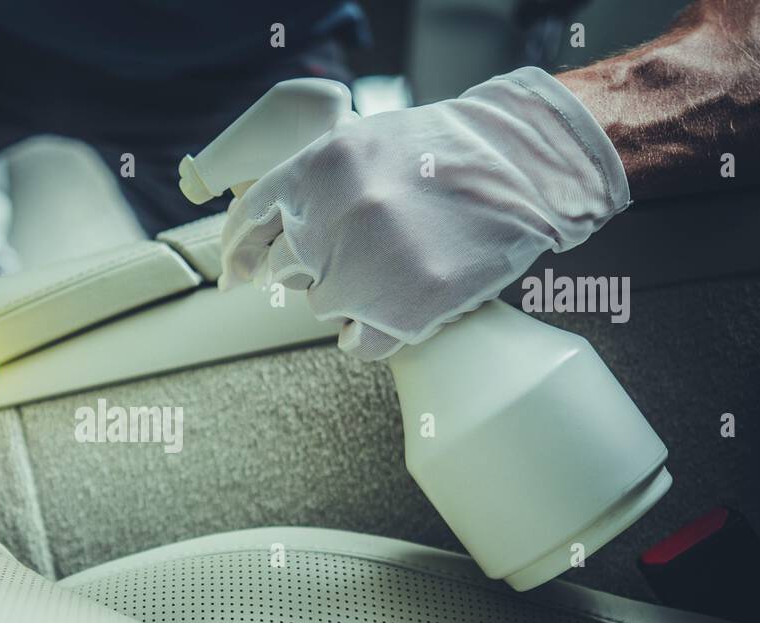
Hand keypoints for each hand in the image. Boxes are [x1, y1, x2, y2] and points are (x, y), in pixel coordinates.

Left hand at [218, 67, 630, 359]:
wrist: (525, 165)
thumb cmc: (446, 152)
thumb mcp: (364, 143)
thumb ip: (312, 183)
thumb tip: (266, 233)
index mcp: (318, 168)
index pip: (249, 220)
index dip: (237, 252)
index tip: (234, 275)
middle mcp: (333, 217)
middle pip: (285, 269)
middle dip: (311, 267)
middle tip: (353, 255)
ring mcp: (366, 267)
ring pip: (321, 305)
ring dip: (347, 296)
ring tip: (393, 268)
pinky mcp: (402, 309)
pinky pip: (355, 343)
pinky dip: (367, 334)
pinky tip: (393, 312)